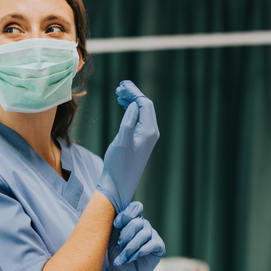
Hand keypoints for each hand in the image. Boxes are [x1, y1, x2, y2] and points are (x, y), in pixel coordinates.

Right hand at [97, 81, 159, 212]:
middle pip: (146, 106)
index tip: (121, 85)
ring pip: (143, 112)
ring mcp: (148, 138)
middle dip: (133, 95)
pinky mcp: (142, 142)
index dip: (134, 92)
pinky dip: (132, 111)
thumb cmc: (118, 165)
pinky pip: (140, 120)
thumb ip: (128, 122)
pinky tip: (123, 108)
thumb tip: (133, 105)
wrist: (119, 184)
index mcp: (148, 131)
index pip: (145, 104)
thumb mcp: (121, 141)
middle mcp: (152, 133)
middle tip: (119, 88)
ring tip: (119, 95)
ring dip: (132, 102)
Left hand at [107, 202, 164, 270]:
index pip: (135, 207)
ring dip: (130, 247)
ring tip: (123, 257)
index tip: (115, 225)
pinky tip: (131, 258)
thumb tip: (112, 217)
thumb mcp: (112, 238)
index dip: (126, 215)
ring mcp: (152, 234)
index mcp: (133, 219)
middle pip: (137, 222)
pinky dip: (139, 252)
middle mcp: (144, 224)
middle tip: (119, 246)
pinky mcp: (159, 245)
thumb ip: (115, 226)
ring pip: (143, 234)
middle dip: (125, 235)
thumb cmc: (117, 252)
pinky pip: (151, 244)